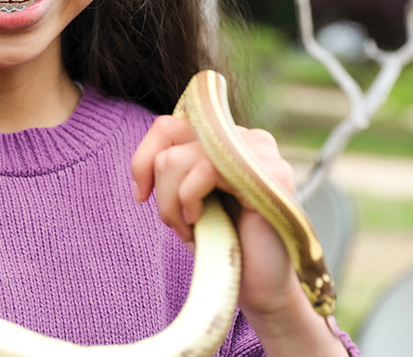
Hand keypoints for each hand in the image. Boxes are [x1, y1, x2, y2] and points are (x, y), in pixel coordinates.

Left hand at [130, 115, 300, 315]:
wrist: (258, 287)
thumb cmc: (223, 243)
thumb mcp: (187, 198)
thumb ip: (174, 166)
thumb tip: (150, 155)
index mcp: (226, 139)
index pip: (168, 126)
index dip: (143, 159)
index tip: (141, 196)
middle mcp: (246, 136)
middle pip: (171, 144)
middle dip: (162, 191)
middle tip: (179, 224)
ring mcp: (261, 151)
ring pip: (180, 158)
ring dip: (173, 202)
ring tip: (191, 228)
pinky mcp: (271, 171)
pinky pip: (206, 169)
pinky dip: (190, 199)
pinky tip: (202, 222)